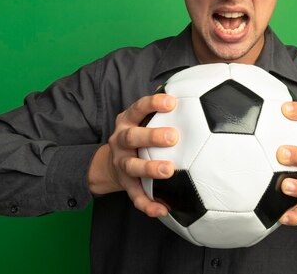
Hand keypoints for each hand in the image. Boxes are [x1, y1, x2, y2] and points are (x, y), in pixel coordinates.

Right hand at [88, 93, 177, 217]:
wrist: (110, 164)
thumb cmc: (138, 135)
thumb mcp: (142, 119)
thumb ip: (159, 108)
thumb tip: (186, 87)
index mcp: (127, 121)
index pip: (138, 108)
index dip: (153, 103)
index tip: (172, 102)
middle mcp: (120, 141)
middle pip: (132, 136)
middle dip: (152, 136)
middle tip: (174, 137)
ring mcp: (121, 163)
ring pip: (132, 166)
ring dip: (149, 168)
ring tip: (168, 171)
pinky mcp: (125, 184)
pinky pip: (135, 196)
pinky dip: (148, 204)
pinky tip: (163, 209)